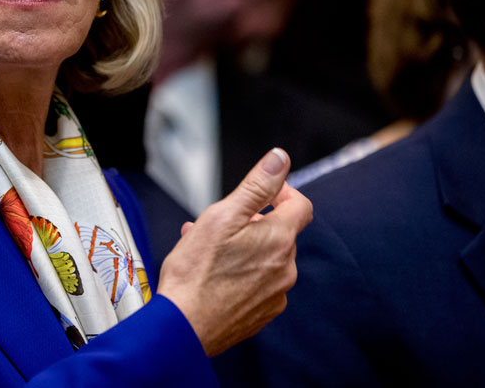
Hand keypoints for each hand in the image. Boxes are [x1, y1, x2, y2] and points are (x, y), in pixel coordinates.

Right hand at [156, 147, 312, 356]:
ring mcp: (276, 294)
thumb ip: (256, 185)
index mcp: (279, 239)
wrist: (183, 327)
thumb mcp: (222, 215)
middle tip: (219, 224)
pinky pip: (258, 284)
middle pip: (279, 233)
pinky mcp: (262, 313)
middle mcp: (286, 269)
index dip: (281, 193)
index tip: (260, 195)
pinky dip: (241, 273)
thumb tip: (280, 158)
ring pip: (266, 258)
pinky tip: (212, 273)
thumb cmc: (196, 272)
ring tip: (208, 249)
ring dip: (244, 247)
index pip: (300, 205)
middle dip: (253, 222)